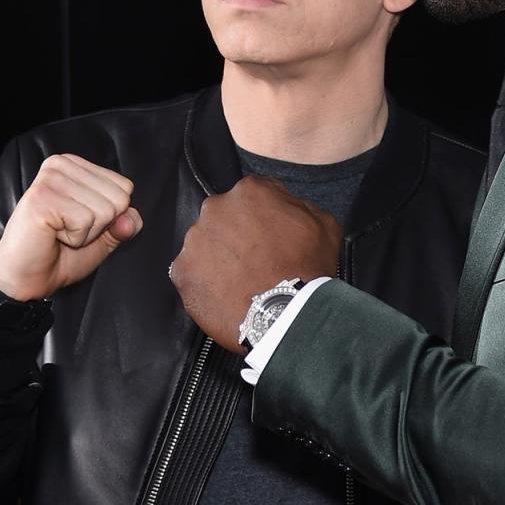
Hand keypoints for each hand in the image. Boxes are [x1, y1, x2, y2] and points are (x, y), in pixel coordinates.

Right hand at [0, 154, 141, 300]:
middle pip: (119, 198)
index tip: (80, 223)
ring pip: (105, 210)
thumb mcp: (104, 236)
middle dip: (99, 225)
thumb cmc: (61, 255)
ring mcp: (50, 179)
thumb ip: (125, 223)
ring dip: (86, 232)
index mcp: (76, 166)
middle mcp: (61, 165)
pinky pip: (86, 220)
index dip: (110, 217)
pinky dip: (75, 237)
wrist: (27, 279)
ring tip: (59, 233)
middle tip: (68, 231)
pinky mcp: (42, 198)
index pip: (125, 187)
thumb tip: (131, 218)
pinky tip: (52, 235)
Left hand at [169, 175, 340, 352]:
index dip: (263, 217)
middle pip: (224, 218)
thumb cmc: (307, 268)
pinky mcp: (182, 272)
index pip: (253, 196)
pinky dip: (205, 282)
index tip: (269, 234)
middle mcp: (216, 208)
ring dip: (220, 257)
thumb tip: (287, 206)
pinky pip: (192, 273)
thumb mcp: (322, 223)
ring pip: (206, 245)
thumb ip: (299, 205)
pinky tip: (227, 293)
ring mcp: (195, 241)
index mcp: (249, 191)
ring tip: (241, 280)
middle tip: (255, 259)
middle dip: (237, 234)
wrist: (287, 313)